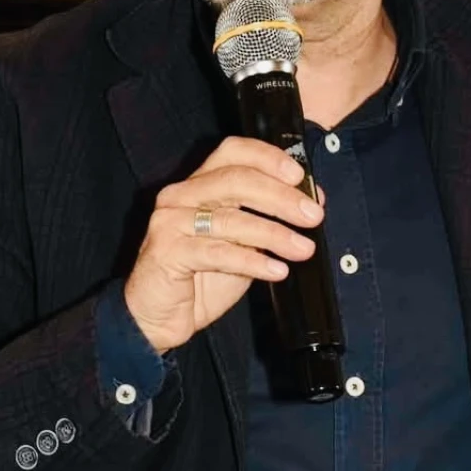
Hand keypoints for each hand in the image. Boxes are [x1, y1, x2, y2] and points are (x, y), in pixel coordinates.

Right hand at [123, 136, 321, 353]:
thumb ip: (267, 219)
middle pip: (235, 180)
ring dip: (274, 234)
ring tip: (304, 249)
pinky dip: (253, 261)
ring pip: (230, 218)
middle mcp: (180, 195)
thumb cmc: (199, 278)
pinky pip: (218, 252)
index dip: (268, 158)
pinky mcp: (167, 252)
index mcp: (199, 184)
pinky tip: (277, 270)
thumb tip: (312, 200)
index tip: (300, 176)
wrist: (157, 318)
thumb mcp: (241, 244)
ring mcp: (170, 222)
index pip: (232, 151)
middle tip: (313, 216)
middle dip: (280, 197)